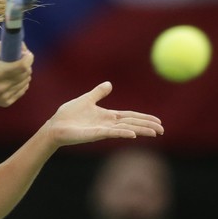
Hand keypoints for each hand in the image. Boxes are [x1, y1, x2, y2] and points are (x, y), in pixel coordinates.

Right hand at [0, 41, 33, 106]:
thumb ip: (9, 47)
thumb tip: (25, 49)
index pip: (22, 66)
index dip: (28, 58)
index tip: (26, 54)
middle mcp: (2, 86)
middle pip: (26, 74)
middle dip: (27, 65)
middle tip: (21, 61)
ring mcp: (5, 96)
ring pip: (26, 82)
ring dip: (24, 74)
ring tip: (16, 71)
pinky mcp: (6, 102)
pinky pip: (23, 90)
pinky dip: (21, 83)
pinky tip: (14, 80)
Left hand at [44, 82, 162, 147]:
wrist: (55, 126)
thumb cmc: (68, 115)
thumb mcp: (86, 99)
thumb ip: (98, 93)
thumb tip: (109, 84)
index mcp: (107, 116)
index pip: (130, 117)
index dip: (143, 118)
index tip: (157, 121)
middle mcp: (108, 124)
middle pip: (132, 124)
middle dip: (147, 126)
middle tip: (162, 130)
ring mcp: (102, 129)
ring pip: (126, 129)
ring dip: (141, 130)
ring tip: (155, 132)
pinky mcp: (95, 134)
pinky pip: (112, 133)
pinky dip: (123, 133)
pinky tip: (133, 134)